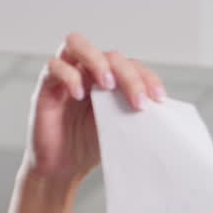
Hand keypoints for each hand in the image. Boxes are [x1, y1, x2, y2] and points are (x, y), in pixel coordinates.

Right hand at [23, 32, 166, 181]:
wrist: (64, 168)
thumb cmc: (92, 146)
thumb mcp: (121, 129)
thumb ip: (135, 114)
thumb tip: (165, 113)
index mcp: (111, 80)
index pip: (132, 65)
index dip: (147, 78)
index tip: (159, 99)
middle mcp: (89, 72)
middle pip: (111, 55)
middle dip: (129, 76)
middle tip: (138, 102)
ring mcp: (68, 75)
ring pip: (78, 44)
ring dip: (97, 61)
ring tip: (108, 84)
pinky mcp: (47, 85)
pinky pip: (55, 66)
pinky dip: (69, 76)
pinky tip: (80, 95)